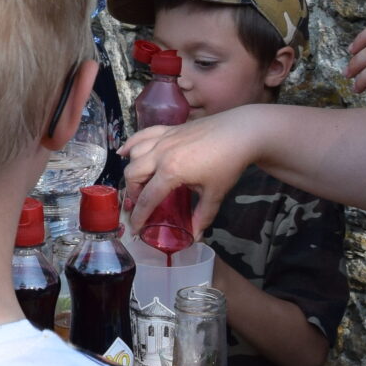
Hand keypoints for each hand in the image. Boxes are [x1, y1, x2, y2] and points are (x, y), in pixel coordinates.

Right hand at [120, 105, 271, 242]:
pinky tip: (125, 152)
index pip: (147, 198)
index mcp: (171, 171)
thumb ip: (203, 216)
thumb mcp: (215, 193)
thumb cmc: (229, 163)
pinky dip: (131, 144)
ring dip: (133, 169)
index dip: (139, 216)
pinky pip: (142, 135)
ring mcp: (163, 139)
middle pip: (133, 174)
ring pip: (134, 154)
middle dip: (133, 193)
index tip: (135, 229)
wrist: (241, 132)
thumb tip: (195, 236)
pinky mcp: (168, 129)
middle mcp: (161, 154)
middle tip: (142, 203)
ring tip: (140, 181)